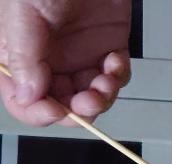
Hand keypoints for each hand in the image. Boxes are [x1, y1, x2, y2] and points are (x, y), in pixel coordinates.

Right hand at [0, 0, 131, 126]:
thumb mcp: (25, 11)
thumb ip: (26, 55)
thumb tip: (27, 96)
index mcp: (21, 54)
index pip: (24, 100)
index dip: (40, 112)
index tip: (57, 111)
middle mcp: (50, 60)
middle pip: (62, 105)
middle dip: (78, 110)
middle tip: (89, 102)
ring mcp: (80, 57)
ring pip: (91, 97)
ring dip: (102, 97)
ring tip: (106, 82)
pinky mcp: (108, 49)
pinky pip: (115, 78)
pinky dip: (118, 77)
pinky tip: (115, 61)